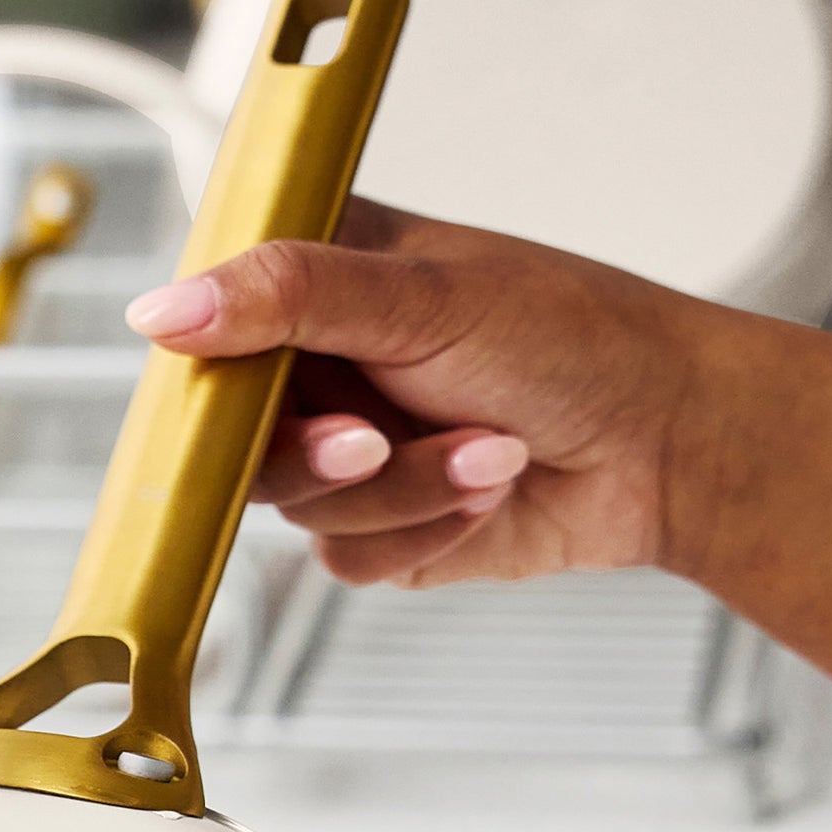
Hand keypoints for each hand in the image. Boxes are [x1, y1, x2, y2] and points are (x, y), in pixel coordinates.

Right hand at [126, 200, 722, 591]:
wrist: (670, 444)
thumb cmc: (574, 339)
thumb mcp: (421, 298)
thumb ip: (286, 296)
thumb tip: (161, 311)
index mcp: (314, 276)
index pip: (203, 318)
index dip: (203, 362)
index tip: (228, 390)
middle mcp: (318, 364)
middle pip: (229, 435)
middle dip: (314, 450)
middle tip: (370, 439)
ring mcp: (342, 448)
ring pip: (294, 504)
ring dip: (397, 488)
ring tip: (486, 450)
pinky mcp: (375, 524)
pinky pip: (344, 554)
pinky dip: (420, 530)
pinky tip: (485, 489)